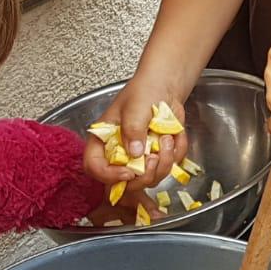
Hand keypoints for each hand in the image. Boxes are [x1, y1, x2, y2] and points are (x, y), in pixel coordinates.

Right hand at [82, 74, 187, 191]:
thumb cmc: (143, 90)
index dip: (109, 175)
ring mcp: (139, 158)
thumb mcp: (135, 106)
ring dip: (164, 163)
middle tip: (154, 156)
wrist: (164, 85)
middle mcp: (119, 153)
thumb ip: (133, 129)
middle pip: (124, 183)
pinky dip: (176, 153)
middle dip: (144, 175)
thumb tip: (135, 153)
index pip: (94, 167)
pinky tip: (175, 136)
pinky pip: (169, 167)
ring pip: (149, 179)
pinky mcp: (157, 157)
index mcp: (103, 140)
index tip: (130, 172)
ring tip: (167, 138)